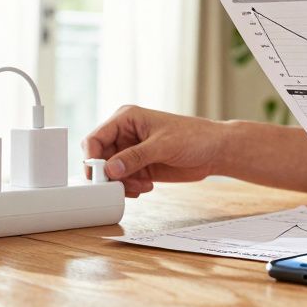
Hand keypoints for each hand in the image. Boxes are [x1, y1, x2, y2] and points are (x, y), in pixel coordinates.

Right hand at [82, 105, 227, 197]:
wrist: (214, 151)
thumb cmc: (193, 137)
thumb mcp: (163, 145)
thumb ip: (135, 157)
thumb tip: (109, 169)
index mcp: (126, 119)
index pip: (96, 138)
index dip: (92, 157)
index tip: (100, 175)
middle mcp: (124, 134)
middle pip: (99, 158)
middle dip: (107, 175)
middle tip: (121, 186)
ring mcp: (131, 152)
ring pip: (110, 173)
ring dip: (121, 184)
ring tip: (141, 186)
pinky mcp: (139, 167)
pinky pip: (123, 181)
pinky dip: (129, 188)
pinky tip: (146, 187)